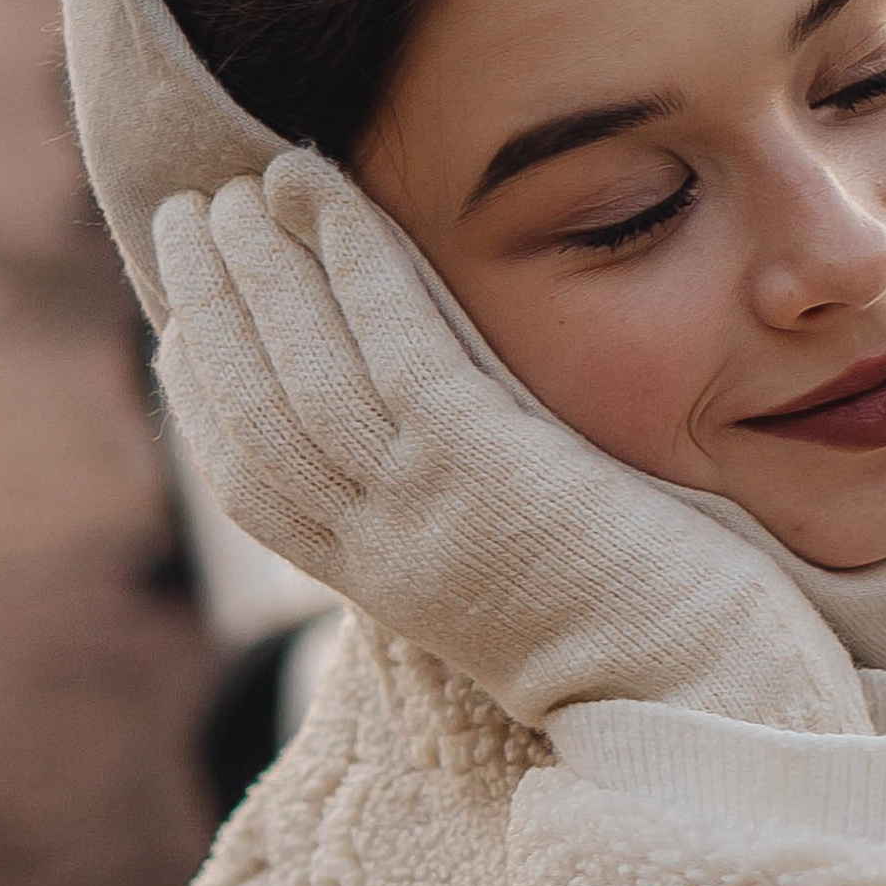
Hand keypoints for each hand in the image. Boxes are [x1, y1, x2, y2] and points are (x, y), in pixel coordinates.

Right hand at [154, 151, 866, 736]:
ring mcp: (425, 505)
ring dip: (258, 268)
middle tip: (180, 220)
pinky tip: (318, 191)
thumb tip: (450, 458)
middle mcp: (382, 548)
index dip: (209, 395)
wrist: (705, 699)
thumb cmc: (646, 640)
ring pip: (306, 369)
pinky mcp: (482, 462)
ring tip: (234, 186)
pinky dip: (349, 256)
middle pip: (259, 414)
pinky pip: (392, 340)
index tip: (183, 323)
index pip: (256, 481)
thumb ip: (470, 521)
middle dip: (210, 310)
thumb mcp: (520, 583)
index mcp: (384, 583)